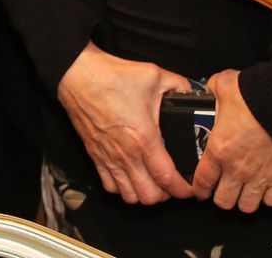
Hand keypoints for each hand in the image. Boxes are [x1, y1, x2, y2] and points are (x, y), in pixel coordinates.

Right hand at [55, 43, 194, 204]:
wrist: (79, 76)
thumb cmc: (111, 77)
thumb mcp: (154, 75)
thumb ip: (179, 85)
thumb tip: (192, 92)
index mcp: (144, 137)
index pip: (167, 178)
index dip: (182, 189)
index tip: (190, 188)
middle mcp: (126, 153)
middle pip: (149, 196)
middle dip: (165, 195)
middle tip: (172, 183)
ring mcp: (109, 158)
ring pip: (129, 196)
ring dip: (143, 194)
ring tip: (153, 183)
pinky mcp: (96, 156)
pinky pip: (110, 186)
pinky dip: (122, 188)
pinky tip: (130, 177)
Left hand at [192, 69, 271, 212]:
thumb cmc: (255, 95)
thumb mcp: (224, 84)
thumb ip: (212, 90)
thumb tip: (210, 90)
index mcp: (219, 149)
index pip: (202, 180)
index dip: (198, 189)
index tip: (199, 190)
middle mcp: (237, 168)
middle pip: (223, 200)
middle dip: (220, 197)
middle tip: (221, 190)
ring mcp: (260, 176)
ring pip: (247, 206)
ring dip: (243, 201)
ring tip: (242, 193)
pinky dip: (267, 198)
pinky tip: (265, 190)